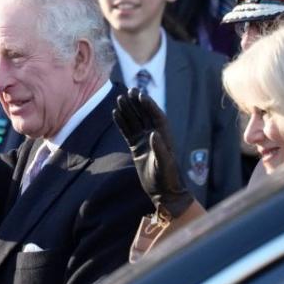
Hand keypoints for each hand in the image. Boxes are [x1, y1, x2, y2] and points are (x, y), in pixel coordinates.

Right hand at [113, 89, 192, 217]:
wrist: (164, 193)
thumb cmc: (168, 179)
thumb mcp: (165, 165)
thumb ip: (160, 149)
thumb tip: (153, 133)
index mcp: (165, 136)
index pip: (156, 116)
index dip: (149, 105)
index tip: (141, 95)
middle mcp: (155, 136)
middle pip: (144, 115)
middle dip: (137, 103)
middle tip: (129, 90)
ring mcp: (145, 141)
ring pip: (134, 121)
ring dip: (128, 110)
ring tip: (119, 98)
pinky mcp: (136, 148)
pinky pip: (127, 132)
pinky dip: (121, 123)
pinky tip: (115, 113)